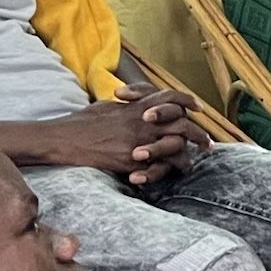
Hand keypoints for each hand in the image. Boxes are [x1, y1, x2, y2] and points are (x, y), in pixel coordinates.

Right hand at [35, 88, 208, 185]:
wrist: (63, 139)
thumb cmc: (82, 122)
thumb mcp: (108, 106)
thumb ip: (129, 106)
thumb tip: (139, 104)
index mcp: (137, 107)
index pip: (171, 97)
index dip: (187, 101)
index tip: (198, 108)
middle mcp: (142, 122)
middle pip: (183, 125)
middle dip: (199, 134)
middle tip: (207, 143)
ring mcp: (138, 142)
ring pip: (176, 148)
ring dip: (187, 156)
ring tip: (193, 162)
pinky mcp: (131, 161)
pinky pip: (158, 167)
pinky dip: (167, 170)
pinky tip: (172, 173)